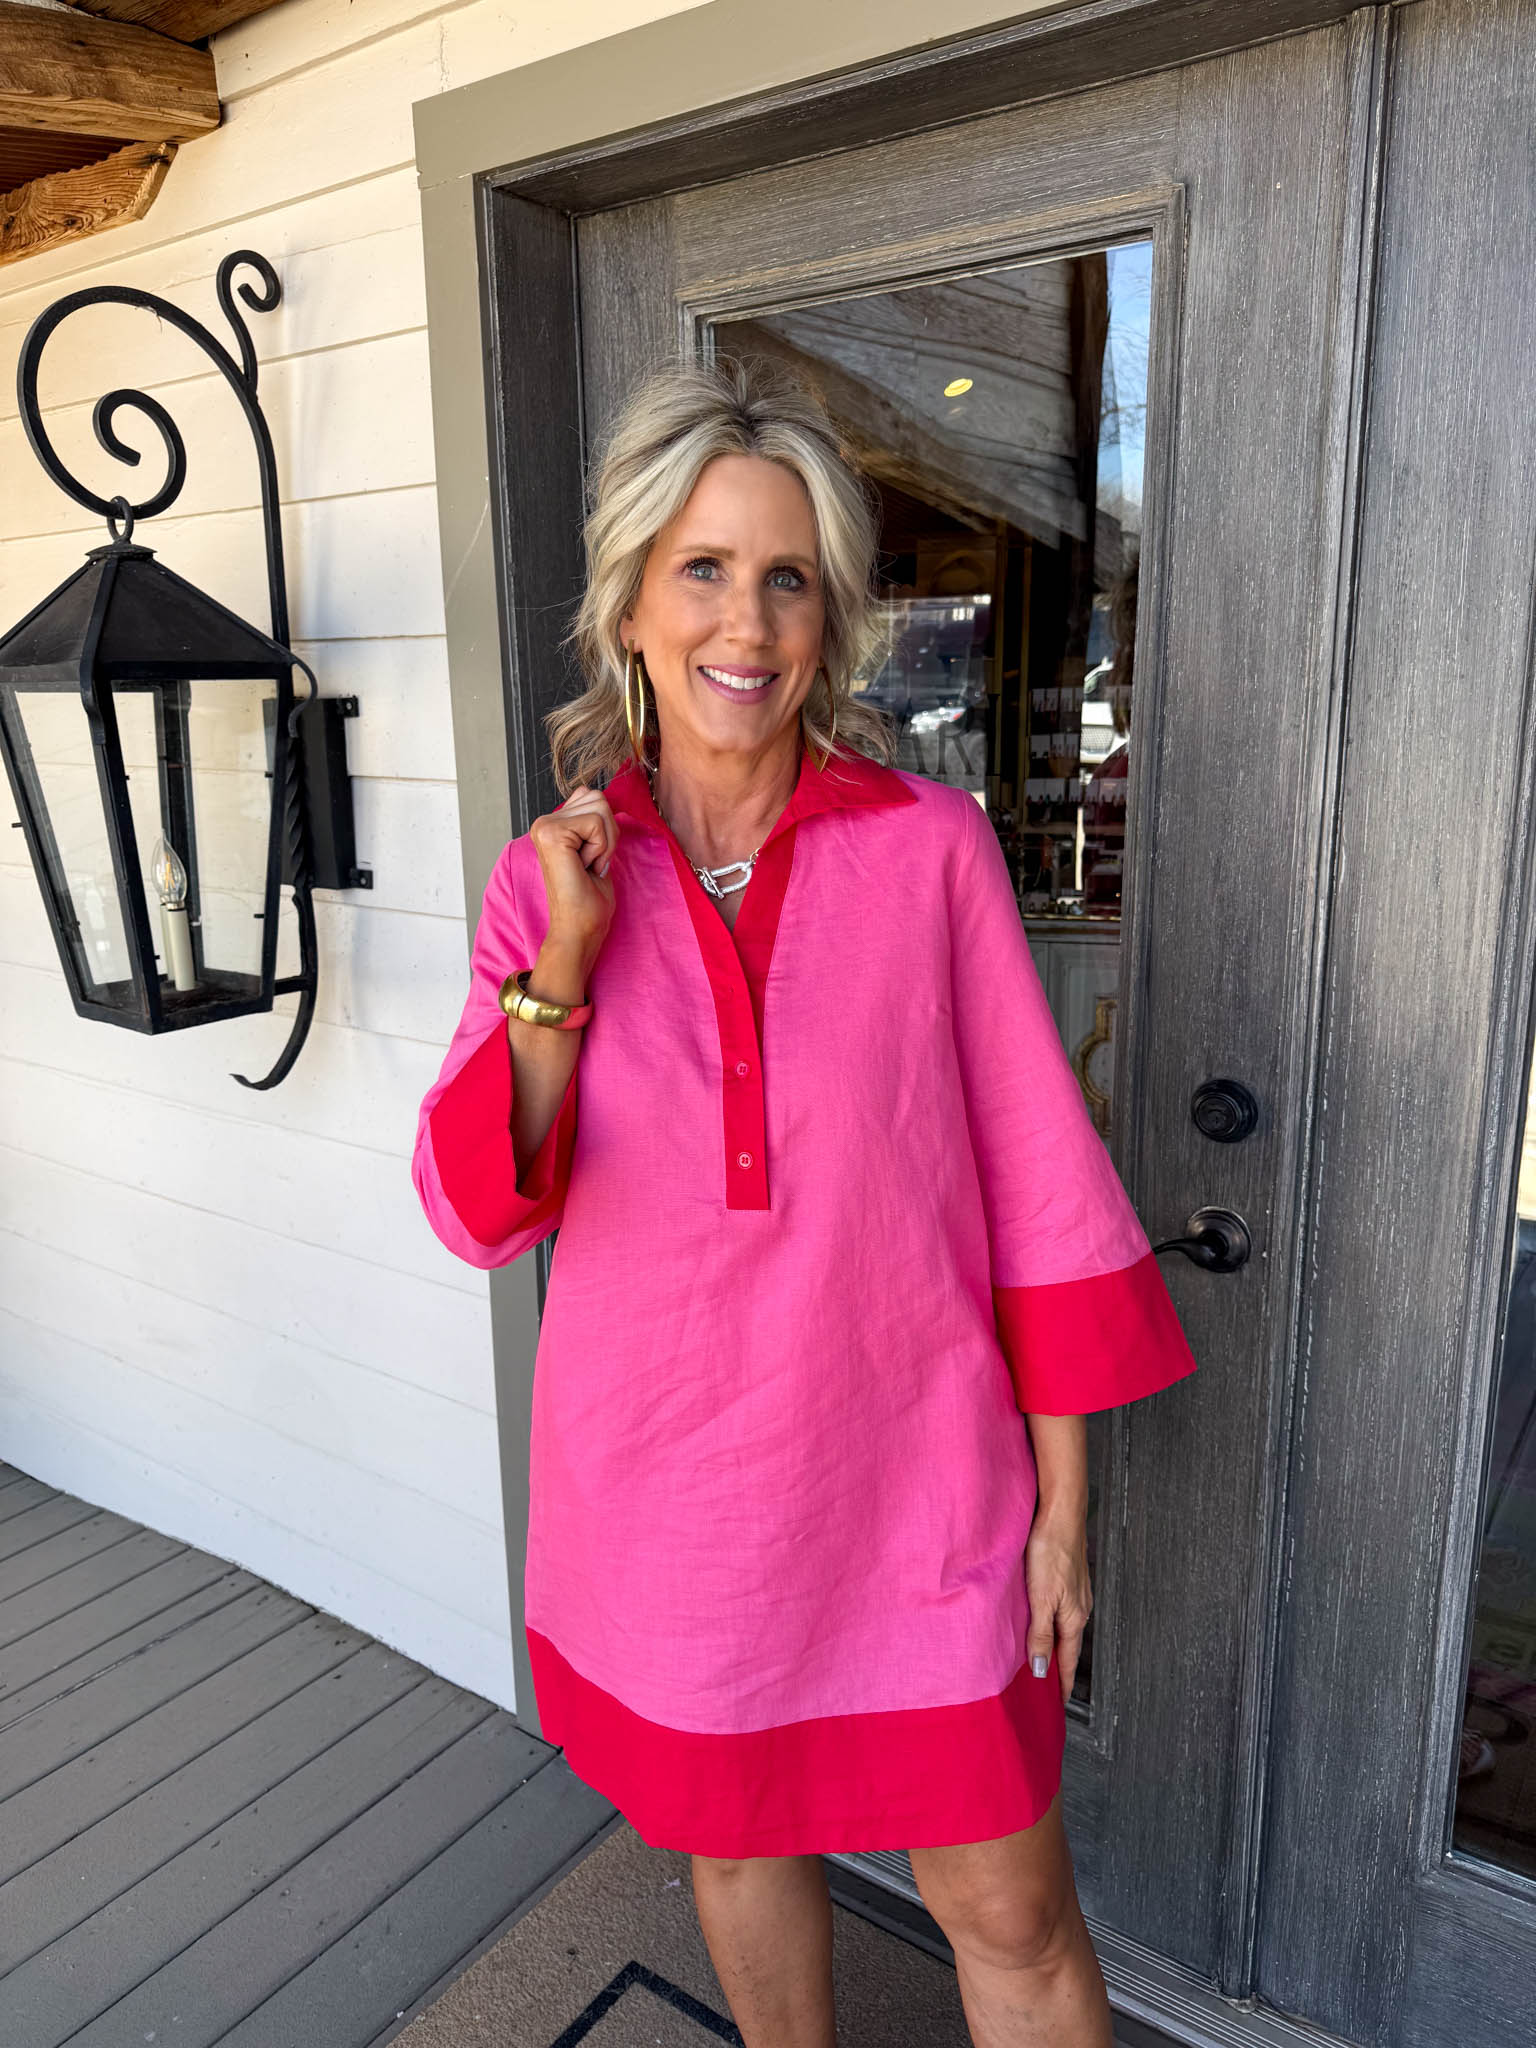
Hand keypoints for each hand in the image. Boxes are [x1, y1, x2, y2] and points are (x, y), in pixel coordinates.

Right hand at [529, 783, 619, 959]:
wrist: (578, 929)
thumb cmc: (588, 898)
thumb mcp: (594, 848)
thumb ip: (591, 821)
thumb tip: (596, 794)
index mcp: (552, 824)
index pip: (593, 797)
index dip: (605, 829)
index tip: (593, 859)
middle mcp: (543, 822)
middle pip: (598, 797)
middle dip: (608, 833)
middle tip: (591, 864)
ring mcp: (544, 826)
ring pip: (600, 806)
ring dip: (604, 841)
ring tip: (587, 865)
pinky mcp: (551, 834)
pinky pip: (597, 822)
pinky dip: (601, 848)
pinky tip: (585, 868)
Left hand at [1023, 1503, 1092, 1706]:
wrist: (1060, 1513)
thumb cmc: (1051, 1550)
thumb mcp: (1041, 1597)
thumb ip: (1041, 1635)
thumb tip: (1042, 1670)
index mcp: (1073, 1617)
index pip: (1067, 1660)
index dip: (1060, 1683)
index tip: (1056, 1705)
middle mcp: (1079, 1608)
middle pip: (1068, 1646)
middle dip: (1059, 1669)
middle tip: (1048, 1690)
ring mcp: (1076, 1592)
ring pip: (1064, 1628)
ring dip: (1055, 1646)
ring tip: (1043, 1662)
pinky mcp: (1068, 1578)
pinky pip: (1061, 1611)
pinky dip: (1053, 1625)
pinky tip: (1043, 1622)